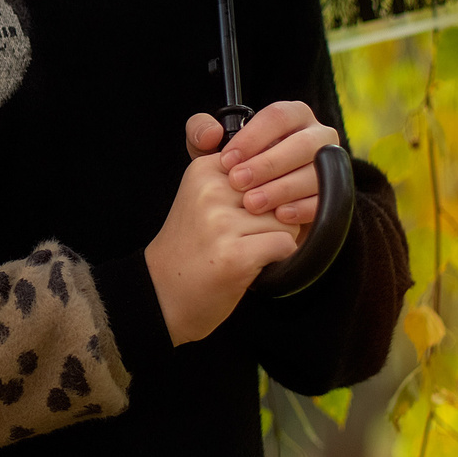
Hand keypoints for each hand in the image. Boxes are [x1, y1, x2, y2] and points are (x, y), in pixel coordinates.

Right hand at [142, 104, 338, 345]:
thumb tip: (294, 171)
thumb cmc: (191, 247)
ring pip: (286, 220)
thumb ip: (240, 177)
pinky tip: (252, 263)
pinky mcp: (235, 254)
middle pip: (278, 192)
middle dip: (273, 216)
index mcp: (204, 170)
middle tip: (243, 236)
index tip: (246, 209)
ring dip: (275, 239)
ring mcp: (221, 223)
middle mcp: (211, 191)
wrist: (163, 292)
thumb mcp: (204, 198)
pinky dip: (278, 258)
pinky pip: (286, 245)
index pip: (265, 164)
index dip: (267, 190)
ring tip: (245, 250)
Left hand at [189, 100, 341, 228]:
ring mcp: (330, 167)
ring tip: (252, 203)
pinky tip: (278, 216)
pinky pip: (324, 200)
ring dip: (282, 188)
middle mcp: (317, 136)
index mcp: (292, 116)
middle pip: (302, 143)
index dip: (253, 137)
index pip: (278, 116)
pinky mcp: (335, 197)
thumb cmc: (234, 172)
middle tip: (238, 182)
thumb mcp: (211, 152)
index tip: (228, 159)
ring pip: (315, 172)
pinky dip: (301, 208)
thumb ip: (200, 133)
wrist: (250, 212)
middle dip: (267, 163)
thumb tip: (212, 133)